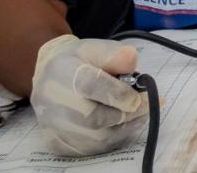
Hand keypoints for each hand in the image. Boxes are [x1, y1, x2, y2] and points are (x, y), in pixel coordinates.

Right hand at [30, 35, 149, 155]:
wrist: (48, 79)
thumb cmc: (76, 62)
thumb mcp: (93, 48)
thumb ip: (113, 53)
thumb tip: (131, 58)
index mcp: (62, 72)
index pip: (89, 85)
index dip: (118, 93)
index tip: (137, 95)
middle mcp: (54, 103)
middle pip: (93, 118)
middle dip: (126, 112)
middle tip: (148, 103)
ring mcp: (54, 127)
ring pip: (96, 137)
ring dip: (125, 125)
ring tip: (139, 111)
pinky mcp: (59, 144)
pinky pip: (93, 148)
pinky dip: (115, 137)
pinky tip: (125, 123)